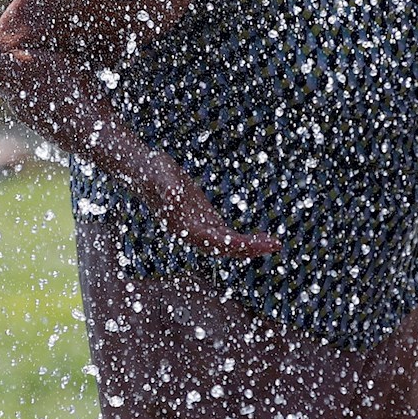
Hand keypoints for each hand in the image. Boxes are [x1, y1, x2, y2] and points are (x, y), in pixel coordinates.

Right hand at [148, 161, 282, 259]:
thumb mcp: (161, 175)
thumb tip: (174, 195)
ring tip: (273, 243)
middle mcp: (192, 233)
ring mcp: (198, 227)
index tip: (259, 244)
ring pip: (227, 244)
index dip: (239, 245)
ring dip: (249, 246)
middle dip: (251, 248)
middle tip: (277, 245)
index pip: (217, 242)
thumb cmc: (151, 171)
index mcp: (185, 227)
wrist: (141, 170)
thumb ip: (167, 187)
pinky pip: (225, 235)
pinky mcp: (202, 218)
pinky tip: (257, 238)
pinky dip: (241, 239)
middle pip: (226, 248)